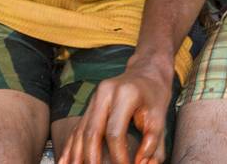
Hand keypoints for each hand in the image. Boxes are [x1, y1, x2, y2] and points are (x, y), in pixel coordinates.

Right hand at [57, 60, 171, 163]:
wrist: (145, 72)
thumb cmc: (155, 97)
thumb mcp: (162, 119)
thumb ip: (153, 146)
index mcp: (125, 94)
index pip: (115, 133)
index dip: (118, 156)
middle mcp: (105, 93)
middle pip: (91, 132)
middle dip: (91, 159)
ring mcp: (94, 98)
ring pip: (80, 131)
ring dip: (76, 155)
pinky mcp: (89, 105)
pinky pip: (77, 128)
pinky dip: (71, 147)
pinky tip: (64, 161)